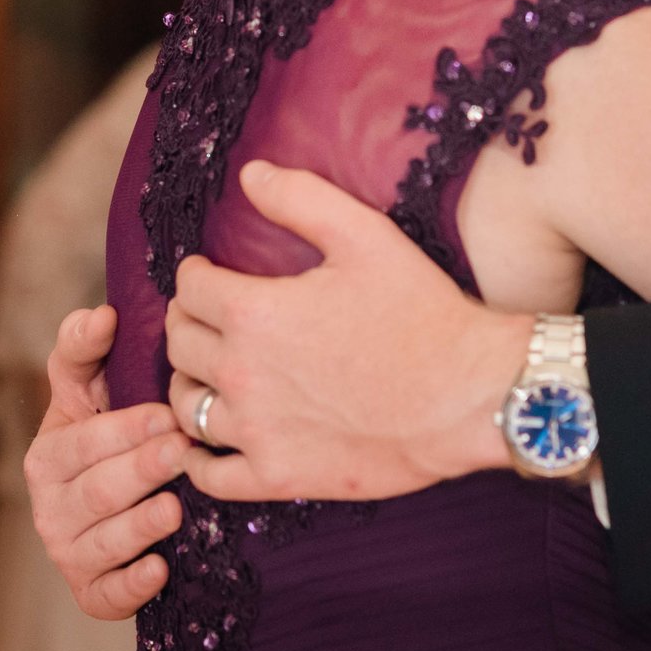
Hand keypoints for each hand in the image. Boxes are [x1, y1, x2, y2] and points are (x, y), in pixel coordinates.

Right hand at [24, 305, 189, 619]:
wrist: (123, 500)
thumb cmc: (109, 431)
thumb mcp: (91, 385)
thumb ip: (85, 346)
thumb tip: (102, 314)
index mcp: (47, 456)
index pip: (83, 443)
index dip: (123, 429)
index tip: (168, 413)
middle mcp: (49, 507)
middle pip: (97, 491)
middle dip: (140, 470)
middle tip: (183, 450)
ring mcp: (69, 553)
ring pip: (104, 542)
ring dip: (140, 526)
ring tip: (176, 508)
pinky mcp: (92, 593)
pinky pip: (107, 596)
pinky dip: (133, 586)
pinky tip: (161, 569)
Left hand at [164, 160, 523, 501]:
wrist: (469, 396)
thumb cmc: (422, 313)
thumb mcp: (365, 235)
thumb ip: (300, 198)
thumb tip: (250, 175)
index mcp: (254, 312)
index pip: (189, 288)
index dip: (196, 275)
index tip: (207, 274)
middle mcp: (242, 372)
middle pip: (180, 344)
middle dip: (187, 322)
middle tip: (204, 317)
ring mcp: (257, 430)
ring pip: (186, 406)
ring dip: (188, 383)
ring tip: (206, 372)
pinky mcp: (278, 475)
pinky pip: (210, 474)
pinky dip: (198, 457)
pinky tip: (210, 441)